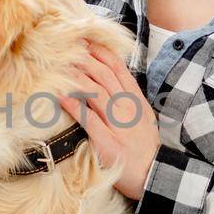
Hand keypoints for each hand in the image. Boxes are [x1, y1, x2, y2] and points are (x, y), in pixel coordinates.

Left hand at [58, 40, 160, 199]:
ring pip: (95, 92)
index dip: (99, 51)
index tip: (84, 40)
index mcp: (136, 99)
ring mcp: (117, 124)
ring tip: (60, 64)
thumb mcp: (143, 114)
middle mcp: (127, 107)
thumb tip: (108, 76)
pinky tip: (60, 95)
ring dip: (76, 75)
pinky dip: (73, 105)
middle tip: (66, 47)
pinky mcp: (106, 142)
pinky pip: (88, 120)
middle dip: (83, 58)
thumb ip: (127, 95)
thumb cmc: (143, 144)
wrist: (153, 173)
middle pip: (103, 75)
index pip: (117, 67)